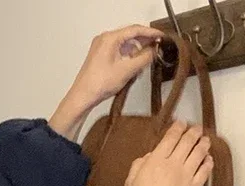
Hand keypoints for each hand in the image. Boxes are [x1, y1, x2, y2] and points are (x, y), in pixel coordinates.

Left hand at [49, 25, 162, 140]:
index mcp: (110, 38)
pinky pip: (118, 52)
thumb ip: (144, 58)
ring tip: (145, 62)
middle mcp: (104, 40)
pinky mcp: (100, 57)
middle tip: (157, 49)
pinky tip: (133, 68)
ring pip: (124, 45)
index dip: (151, 33)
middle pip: (129, 36)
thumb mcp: (127, 70)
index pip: (135, 29)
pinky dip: (127, 57)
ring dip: (136, 52)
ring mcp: (101, 48)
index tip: (162, 37)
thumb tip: (154, 51)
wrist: (82, 97)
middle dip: (144, 43)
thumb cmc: (99, 84)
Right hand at [122, 121, 213, 185]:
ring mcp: (186, 176)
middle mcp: (173, 164)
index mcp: (156, 160)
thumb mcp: (130, 181)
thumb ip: (139, 164)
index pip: (171, 137)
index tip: (181, 123)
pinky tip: (209, 160)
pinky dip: (208, 163)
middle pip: (187, 141)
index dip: (178, 127)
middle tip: (196, 128)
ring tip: (205, 140)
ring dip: (203, 144)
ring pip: (199, 153)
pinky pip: (205, 172)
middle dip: (193, 132)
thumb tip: (149, 156)